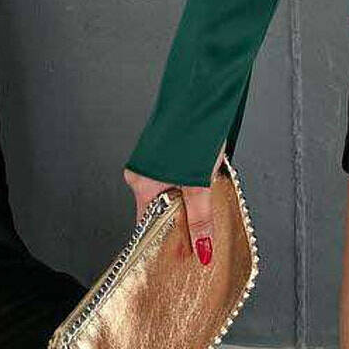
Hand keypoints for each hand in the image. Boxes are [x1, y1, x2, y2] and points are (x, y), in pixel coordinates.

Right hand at [123, 142, 226, 266]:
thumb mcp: (201, 183)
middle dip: (181, 222)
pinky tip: (205, 184)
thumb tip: (201, 248)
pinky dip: (189, 185)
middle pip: (160, 209)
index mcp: (141, 184)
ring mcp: (153, 161)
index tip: (177, 257)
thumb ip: (200, 218)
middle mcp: (142, 173)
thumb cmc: (194, 130)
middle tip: (201, 236)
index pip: (146, 225)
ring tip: (207, 203)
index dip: (164, 242)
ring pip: (170, 192)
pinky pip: (175, 177)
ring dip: (188, 201)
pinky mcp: (166, 151)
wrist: (202, 91)